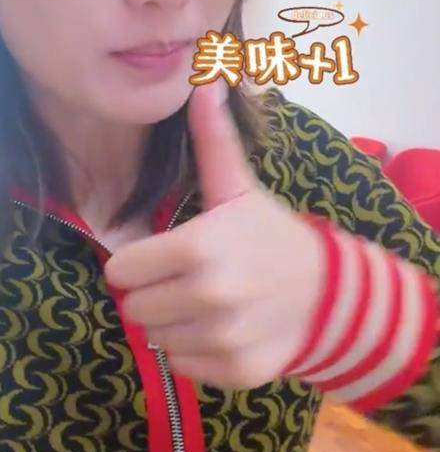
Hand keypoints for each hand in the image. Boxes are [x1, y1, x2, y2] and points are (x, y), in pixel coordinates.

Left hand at [105, 79, 324, 388]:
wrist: (329, 293)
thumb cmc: (269, 234)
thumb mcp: (238, 187)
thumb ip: (211, 140)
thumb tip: (202, 80)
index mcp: (199, 247)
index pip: (122, 269)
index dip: (137, 262)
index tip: (161, 256)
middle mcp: (209, 295)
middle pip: (134, 307)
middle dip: (152, 293)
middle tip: (184, 279)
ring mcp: (223, 337)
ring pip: (155, 338)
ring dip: (172, 323)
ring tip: (204, 303)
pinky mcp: (234, 371)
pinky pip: (182, 365)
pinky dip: (194, 352)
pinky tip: (219, 329)